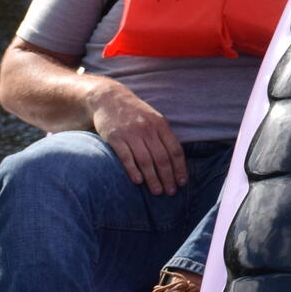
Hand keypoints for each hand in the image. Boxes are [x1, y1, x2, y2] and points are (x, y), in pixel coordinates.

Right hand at [87, 78, 186, 195]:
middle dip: (168, 177)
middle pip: (162, 158)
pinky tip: (138, 181)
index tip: (182, 183)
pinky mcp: (115, 137)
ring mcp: (131, 133)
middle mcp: (148, 129)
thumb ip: (163, 136)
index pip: (175, 150)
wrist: (108, 98)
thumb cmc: (134, 113)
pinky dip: (133, 170)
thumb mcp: (153, 119)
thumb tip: (176, 161)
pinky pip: (126, 157)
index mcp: (161, 125)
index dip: (180, 168)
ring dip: (153, 178)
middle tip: (171, 192)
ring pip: (145, 160)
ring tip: (157, 191)